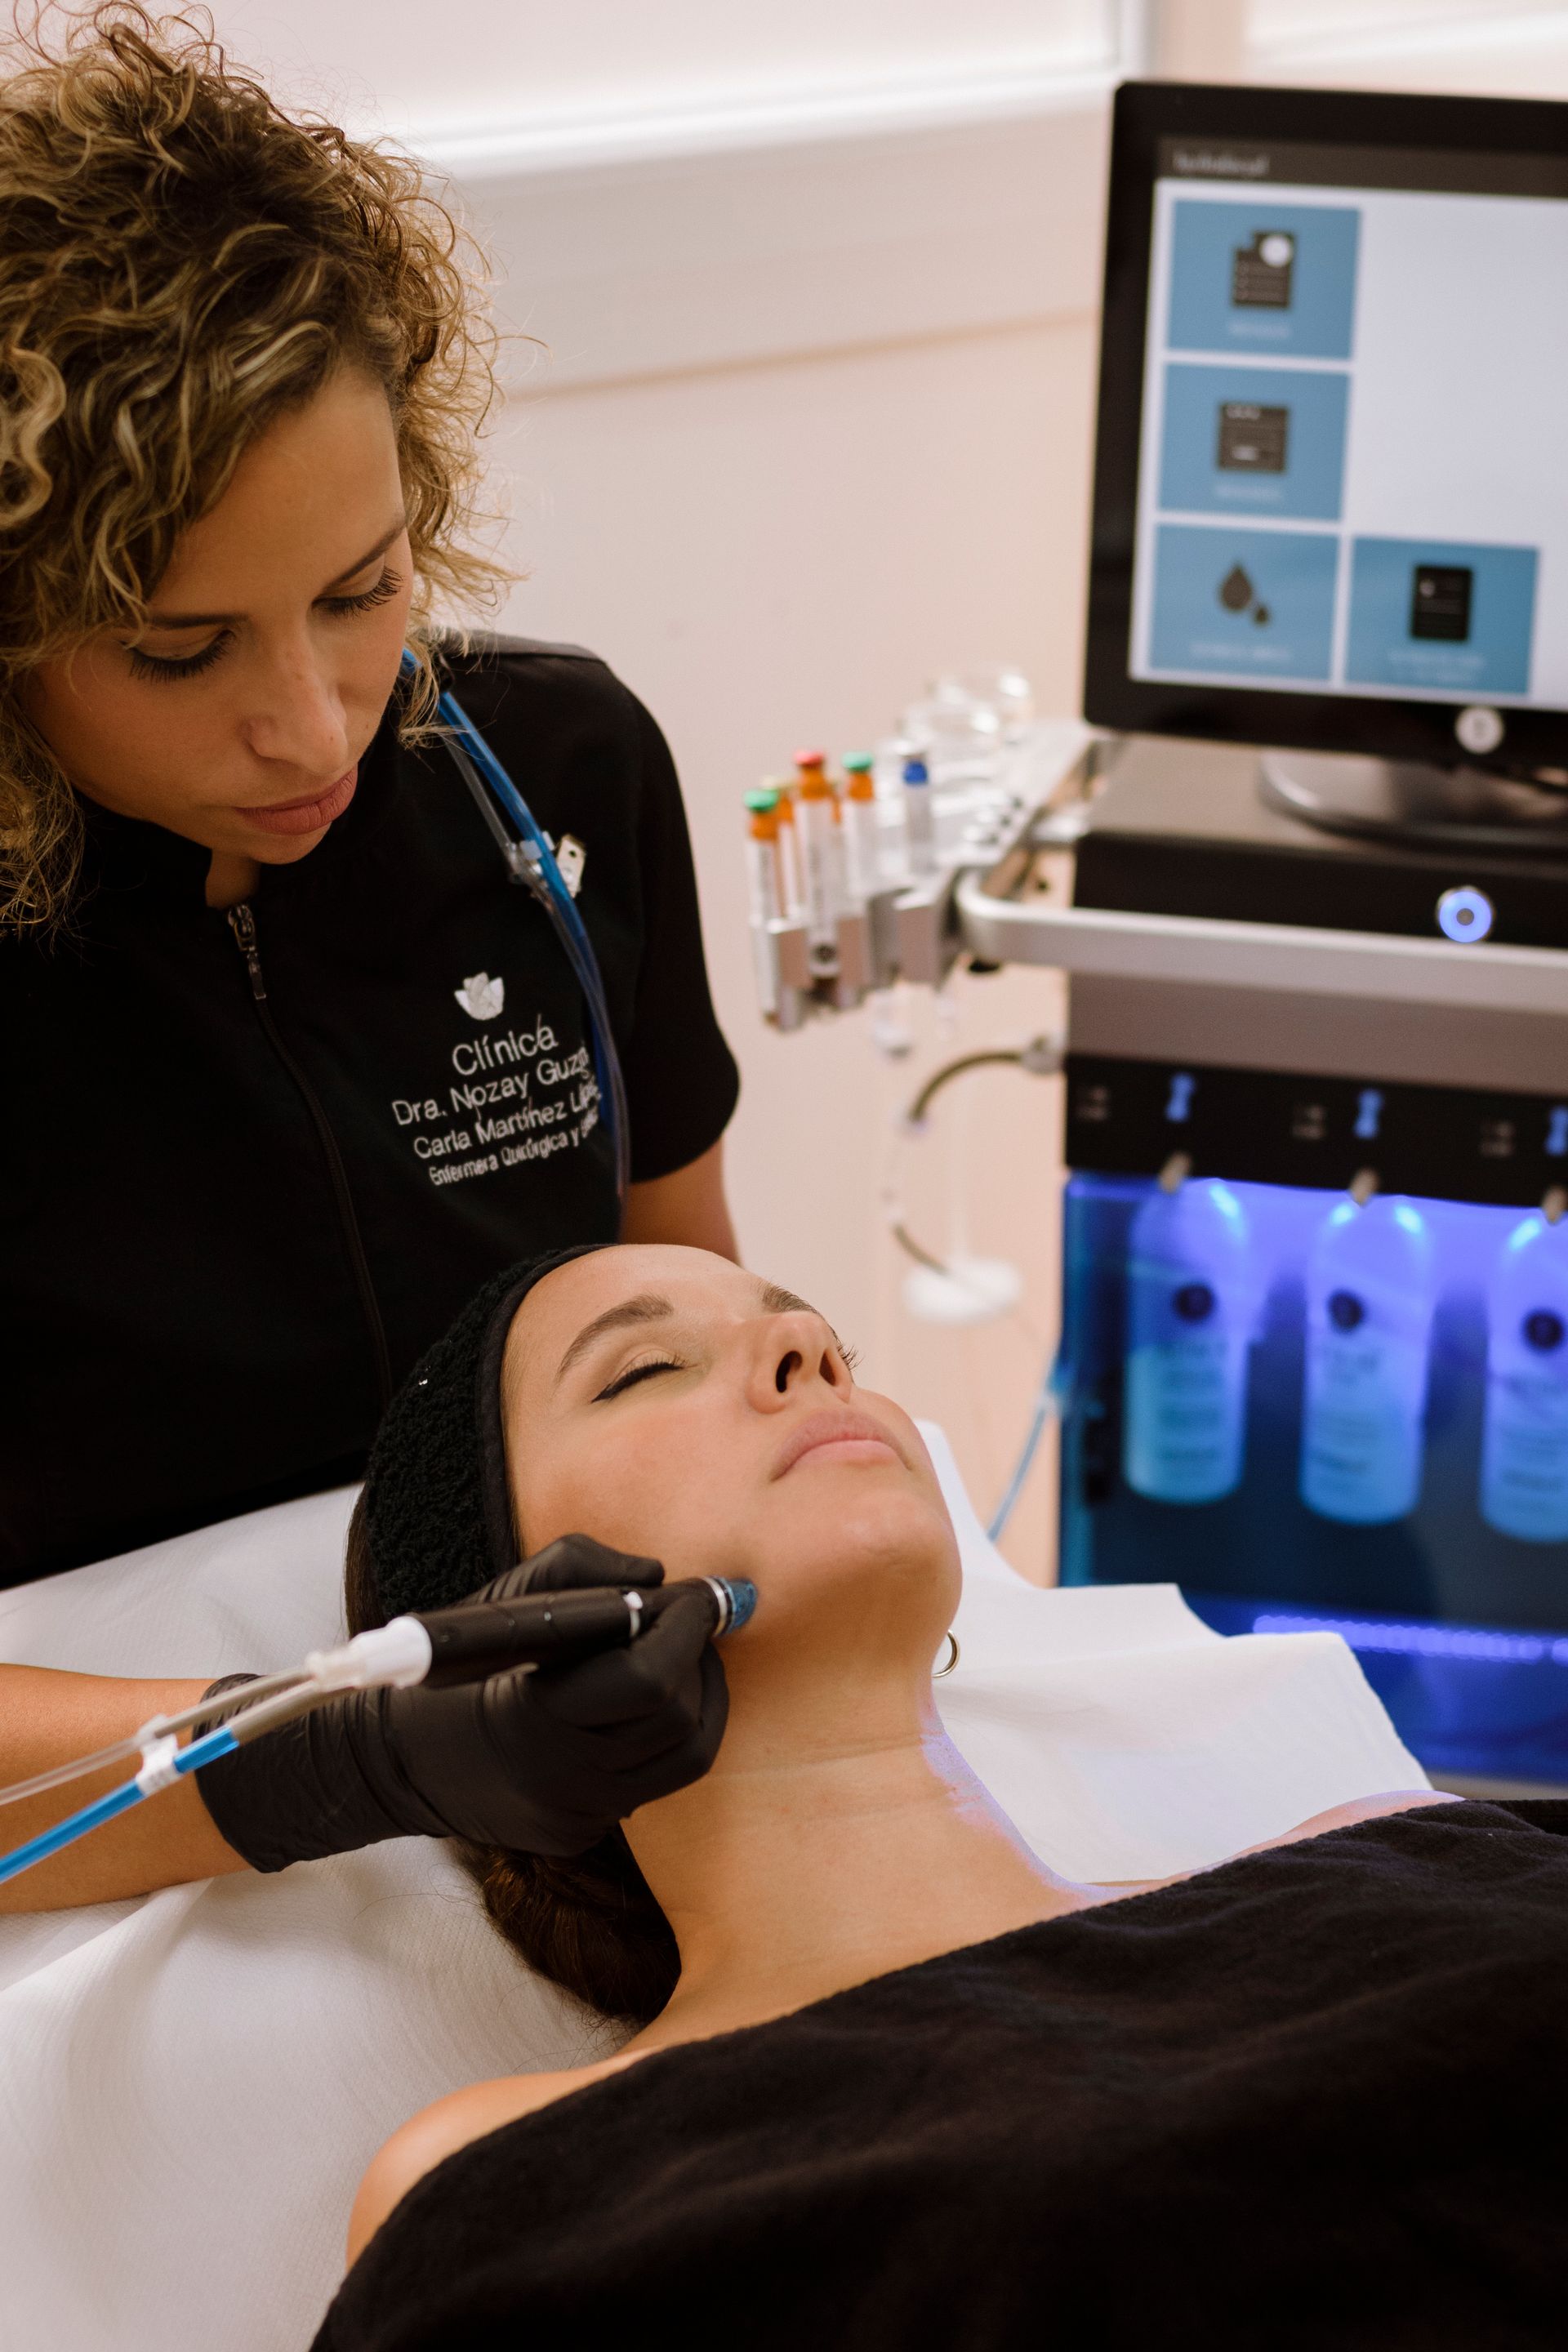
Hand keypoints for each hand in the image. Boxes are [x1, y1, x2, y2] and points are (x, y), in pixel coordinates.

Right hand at [196, 1534, 729, 1869]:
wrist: (402, 1762)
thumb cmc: (457, 1668)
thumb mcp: (503, 1602)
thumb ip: (582, 1571)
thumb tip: (657, 1577)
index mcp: (533, 1716)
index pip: (646, 1681)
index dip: (685, 1630)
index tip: (698, 1595)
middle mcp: (560, 1778)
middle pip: (676, 1718)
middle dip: (697, 1658)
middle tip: (694, 1619)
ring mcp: (576, 1815)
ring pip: (685, 1757)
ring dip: (699, 1697)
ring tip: (686, 1656)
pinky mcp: (584, 1834)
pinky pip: (654, 1783)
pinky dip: (667, 1736)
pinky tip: (651, 1705)